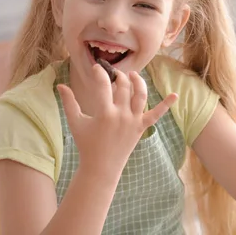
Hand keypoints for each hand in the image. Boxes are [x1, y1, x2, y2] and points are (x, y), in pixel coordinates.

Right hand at [56, 65, 177, 175]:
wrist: (101, 168)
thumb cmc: (86, 144)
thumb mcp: (75, 122)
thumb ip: (69, 102)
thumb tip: (60, 85)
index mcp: (104, 113)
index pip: (103, 85)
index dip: (100, 73)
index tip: (97, 68)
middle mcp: (121, 115)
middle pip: (123, 87)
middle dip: (119, 76)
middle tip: (113, 73)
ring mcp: (133, 121)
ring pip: (141, 95)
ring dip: (138, 82)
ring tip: (132, 75)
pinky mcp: (141, 128)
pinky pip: (156, 115)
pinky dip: (166, 105)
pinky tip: (175, 95)